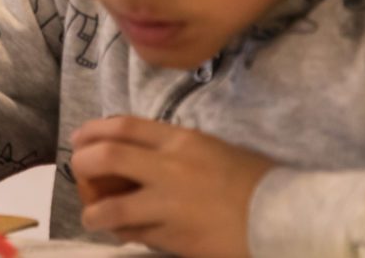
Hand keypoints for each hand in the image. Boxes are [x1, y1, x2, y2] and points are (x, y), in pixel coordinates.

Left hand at [70, 116, 276, 257]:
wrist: (285, 217)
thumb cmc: (256, 180)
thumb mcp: (213, 150)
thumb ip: (175, 150)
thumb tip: (141, 156)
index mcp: (181, 140)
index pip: (124, 126)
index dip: (93, 131)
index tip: (81, 138)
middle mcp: (169, 168)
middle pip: (106, 157)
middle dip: (83, 164)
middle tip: (79, 172)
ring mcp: (169, 205)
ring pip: (112, 208)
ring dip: (94, 212)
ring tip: (92, 216)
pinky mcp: (175, 238)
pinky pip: (137, 236)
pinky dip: (125, 234)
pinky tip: (123, 234)